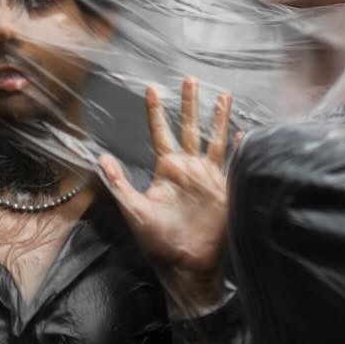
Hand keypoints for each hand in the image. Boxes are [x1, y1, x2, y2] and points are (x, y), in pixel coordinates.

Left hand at [98, 77, 233, 312]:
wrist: (187, 264)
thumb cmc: (159, 241)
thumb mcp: (134, 210)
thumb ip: (119, 183)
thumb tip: (100, 158)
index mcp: (167, 168)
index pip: (160, 132)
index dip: (156, 110)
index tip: (151, 88)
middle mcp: (188, 167)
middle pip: (189, 127)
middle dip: (190, 103)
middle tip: (190, 79)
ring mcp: (208, 176)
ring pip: (213, 138)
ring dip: (218, 118)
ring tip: (223, 95)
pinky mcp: (224, 188)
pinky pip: (232, 162)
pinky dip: (238, 146)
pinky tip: (244, 131)